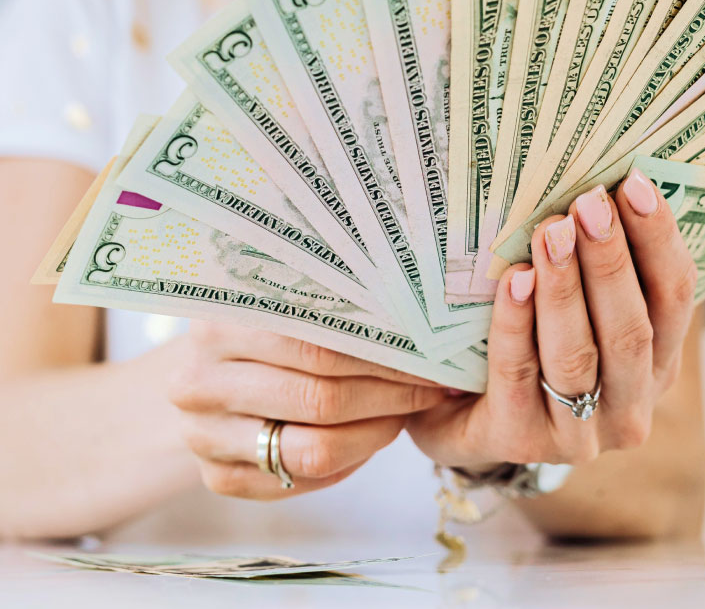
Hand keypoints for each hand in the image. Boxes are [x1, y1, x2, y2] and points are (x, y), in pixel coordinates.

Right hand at [169, 323, 445, 498]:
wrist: (198, 370)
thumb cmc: (256, 327)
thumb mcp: (276, 299)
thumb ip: (326, 303)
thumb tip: (413, 315)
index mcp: (218, 326)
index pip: (318, 348)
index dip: (381, 356)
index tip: (425, 354)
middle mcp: (200, 383)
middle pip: (320, 400)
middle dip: (388, 395)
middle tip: (429, 387)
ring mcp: (204, 436)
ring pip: (313, 450)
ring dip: (375, 433)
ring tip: (404, 412)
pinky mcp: (217, 477)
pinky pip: (298, 482)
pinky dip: (346, 463)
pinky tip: (367, 437)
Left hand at [407, 169, 697, 470]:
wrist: (460, 418)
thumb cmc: (527, 349)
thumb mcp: (571, 313)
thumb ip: (589, 269)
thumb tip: (593, 190)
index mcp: (654, 366)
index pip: (672, 300)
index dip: (658, 241)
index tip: (633, 184)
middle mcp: (628, 406)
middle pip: (631, 328)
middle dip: (610, 259)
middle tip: (588, 204)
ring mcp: (576, 433)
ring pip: (578, 354)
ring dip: (566, 287)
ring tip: (550, 231)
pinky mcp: (519, 438)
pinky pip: (518, 373)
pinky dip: (517, 323)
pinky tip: (514, 281)